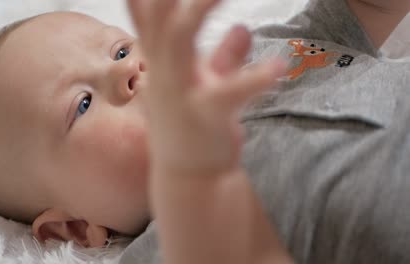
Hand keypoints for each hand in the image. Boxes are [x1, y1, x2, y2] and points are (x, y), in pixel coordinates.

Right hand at [127, 1, 290, 263]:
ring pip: (179, 44)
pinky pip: (228, 92)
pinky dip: (254, 77)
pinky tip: (278, 67)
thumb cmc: (193, 127)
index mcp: (163, 65)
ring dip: (197, 11)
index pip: (148, 20)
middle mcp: (164, 74)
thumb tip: (243, 28)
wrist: (189, 177)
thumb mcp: (205, 86)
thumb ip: (223, 56)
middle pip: (160, 22)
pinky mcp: (204, 117)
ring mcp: (180, 94)